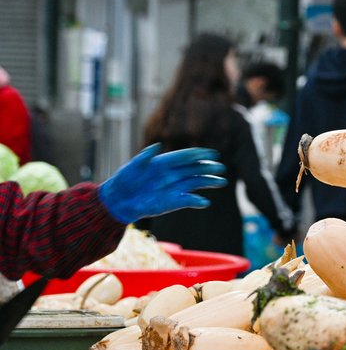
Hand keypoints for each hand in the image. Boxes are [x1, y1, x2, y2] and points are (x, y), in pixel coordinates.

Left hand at [98, 144, 226, 223]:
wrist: (119, 200)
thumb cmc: (124, 180)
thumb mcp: (132, 166)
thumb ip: (144, 157)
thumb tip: (156, 147)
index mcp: (164, 162)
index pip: (185, 157)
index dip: (199, 154)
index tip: (213, 154)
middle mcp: (172, 174)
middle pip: (194, 169)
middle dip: (208, 168)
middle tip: (221, 168)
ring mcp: (174, 187)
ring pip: (195, 183)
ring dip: (208, 182)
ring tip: (222, 181)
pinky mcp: (173, 201)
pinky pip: (188, 200)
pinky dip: (196, 201)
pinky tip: (205, 203)